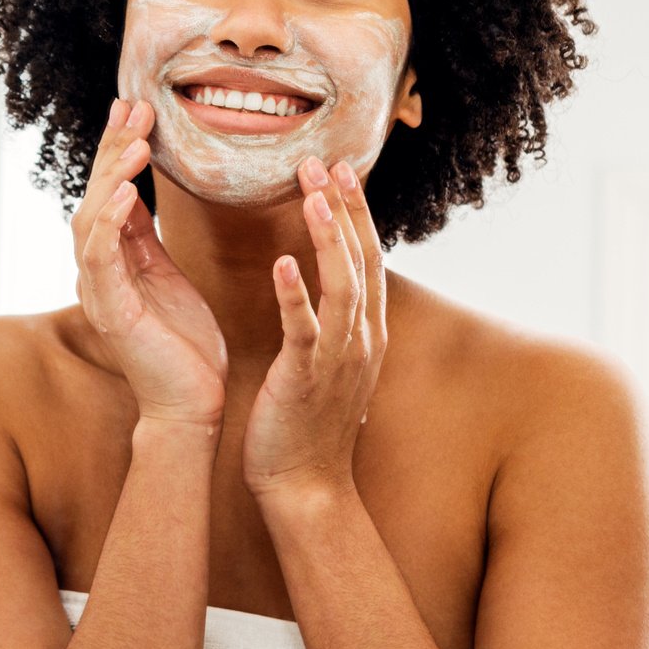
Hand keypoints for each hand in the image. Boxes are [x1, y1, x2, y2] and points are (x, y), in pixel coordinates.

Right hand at [72, 98, 227, 425]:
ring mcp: (100, 292)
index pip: (110, 192)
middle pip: (95, 197)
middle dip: (112, 150)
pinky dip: (111, 221)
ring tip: (134, 140)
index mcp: (114, 261)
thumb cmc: (184, 346)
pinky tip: (127, 190)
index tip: (135, 108)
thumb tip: (139, 190)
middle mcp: (98, 272)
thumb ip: (147, 237)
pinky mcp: (111, 313)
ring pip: (91, 220)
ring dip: (111, 176)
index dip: (118, 149)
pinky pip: (101, 258)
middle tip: (132, 107)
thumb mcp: (166, 276)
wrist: (191, 405)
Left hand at [243, 155, 386, 498]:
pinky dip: (295, 295)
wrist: (305, 485)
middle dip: (345, 209)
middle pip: (362, 260)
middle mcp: (363, 339)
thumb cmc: (307, 423)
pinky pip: (304, 330)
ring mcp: (339, 359)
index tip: (340, 171)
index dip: (356, 213)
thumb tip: (324, 286)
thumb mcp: (328, 363)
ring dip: (328, 238)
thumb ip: (331, 322)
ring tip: (311, 194)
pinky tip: (280, 264)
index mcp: (366, 332)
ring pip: (342, 286)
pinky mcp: (307, 379)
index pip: (367, 259)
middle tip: (326, 162)